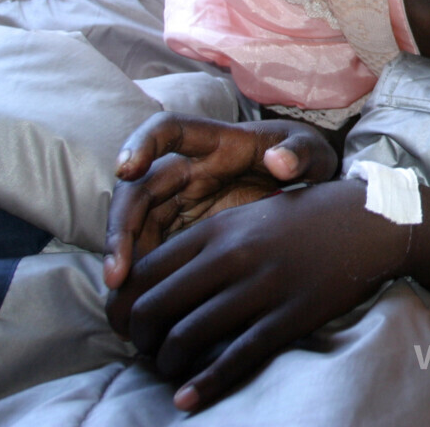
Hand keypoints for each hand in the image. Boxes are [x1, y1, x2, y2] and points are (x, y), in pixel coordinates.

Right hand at [103, 113, 338, 289]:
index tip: (126, 169)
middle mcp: (189, 170)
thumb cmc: (304, 160)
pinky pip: (155, 248)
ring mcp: (183, 201)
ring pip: (138, 223)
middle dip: (121, 225)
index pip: (168, 130)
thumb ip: (299, 154)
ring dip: (125, 255)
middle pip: (139, 189)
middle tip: (117, 270)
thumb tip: (279, 162)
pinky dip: (145, 271)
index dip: (141, 144)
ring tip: (122, 292)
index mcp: (216, 142)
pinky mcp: (186, 230)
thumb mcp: (312, 152)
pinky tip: (141, 299)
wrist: (310, 187)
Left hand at [106, 179, 406, 411]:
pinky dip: (204, 384)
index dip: (123, 304)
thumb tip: (155, 278)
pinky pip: (235, 357)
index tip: (123, 322)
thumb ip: (206, 242)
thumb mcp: (250, 216)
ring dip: (167, 362)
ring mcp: (262, 288)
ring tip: (169, 369)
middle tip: (144, 348)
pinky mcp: (288, 318)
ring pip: (188, 336)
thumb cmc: (306, 218)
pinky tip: (186, 397)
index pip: (144, 271)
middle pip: (155, 307)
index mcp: (219, 229)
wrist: (370, 223)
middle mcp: (233, 257)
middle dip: (138, 338)